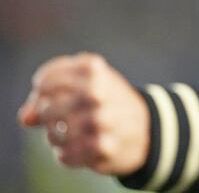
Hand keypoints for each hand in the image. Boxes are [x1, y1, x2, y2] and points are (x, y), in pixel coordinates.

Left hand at [18, 52, 149, 174]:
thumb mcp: (86, 85)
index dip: (40, 89)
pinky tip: (74, 149)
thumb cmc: (106, 101)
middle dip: (46, 114)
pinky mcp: (105, 147)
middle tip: (53, 117)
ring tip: (62, 135)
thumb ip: (51, 94)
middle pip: (48, 107)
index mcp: (94, 69)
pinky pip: (67, 155)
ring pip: (56, 133)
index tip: (44, 91)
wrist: (146, 127)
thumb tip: (26, 118)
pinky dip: (66, 154)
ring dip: (54, 137)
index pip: (46, 81)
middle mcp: (99, 92)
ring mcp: (103, 120)